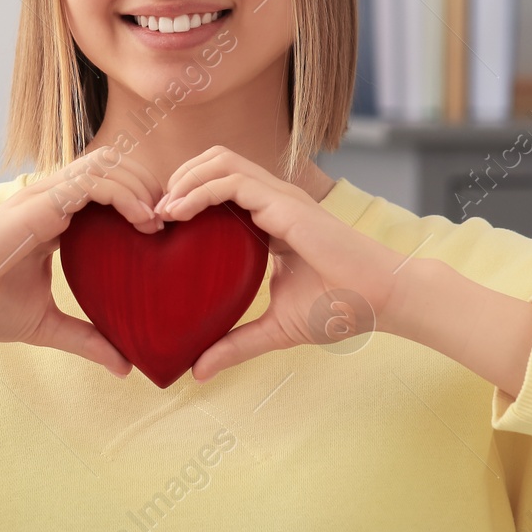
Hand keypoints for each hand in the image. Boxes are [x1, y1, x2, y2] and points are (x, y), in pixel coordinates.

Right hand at [0, 144, 166, 376]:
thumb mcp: (46, 325)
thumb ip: (86, 339)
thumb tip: (124, 367)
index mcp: (54, 217)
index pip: (105, 189)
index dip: (137, 202)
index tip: (162, 234)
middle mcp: (52, 198)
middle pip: (112, 168)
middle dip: (146, 187)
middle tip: (171, 223)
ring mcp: (46, 195)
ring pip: (106, 165)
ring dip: (140, 187)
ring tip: (159, 222)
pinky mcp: (42, 201)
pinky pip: (93, 181)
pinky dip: (124, 194)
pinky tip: (143, 221)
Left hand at [153, 146, 404, 381]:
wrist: (381, 301)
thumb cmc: (340, 309)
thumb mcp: (276, 329)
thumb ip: (236, 344)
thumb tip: (198, 371)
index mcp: (269, 220)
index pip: (219, 187)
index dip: (185, 197)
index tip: (157, 227)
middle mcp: (272, 200)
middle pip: (214, 163)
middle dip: (177, 179)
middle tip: (151, 214)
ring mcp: (279, 197)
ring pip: (219, 161)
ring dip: (182, 178)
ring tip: (159, 210)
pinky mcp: (284, 203)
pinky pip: (232, 180)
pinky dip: (198, 190)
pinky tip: (177, 212)